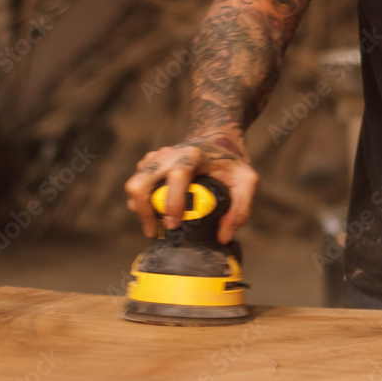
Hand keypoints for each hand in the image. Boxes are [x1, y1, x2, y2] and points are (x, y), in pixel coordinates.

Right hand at [124, 139, 258, 243]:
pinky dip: (142, 203)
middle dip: (145, 211)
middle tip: (156, 231)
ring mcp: (156, 159)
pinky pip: (137, 186)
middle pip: (141, 182)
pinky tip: (159, 212)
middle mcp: (169, 155)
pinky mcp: (148, 164)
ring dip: (141, 210)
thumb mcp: (247, 182)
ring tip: (157, 225)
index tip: (173, 224)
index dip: (173, 201)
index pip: (177, 175)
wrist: (216, 143)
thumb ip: (241, 209)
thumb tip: (223, 237)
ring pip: (134, 185)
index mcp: (193, 156)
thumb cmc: (231, 165)